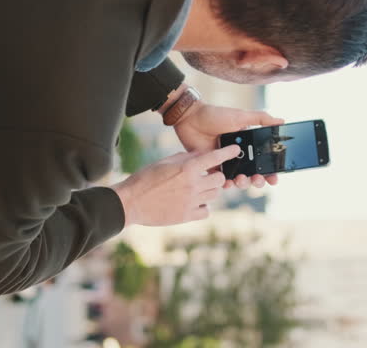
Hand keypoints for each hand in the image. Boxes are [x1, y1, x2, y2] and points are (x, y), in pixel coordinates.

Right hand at [112, 145, 240, 226]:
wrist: (132, 202)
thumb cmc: (145, 178)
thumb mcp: (165, 162)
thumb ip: (185, 158)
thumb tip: (201, 155)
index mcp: (186, 168)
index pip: (214, 158)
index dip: (227, 152)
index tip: (235, 150)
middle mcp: (192, 185)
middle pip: (219, 179)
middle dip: (216, 176)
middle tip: (207, 176)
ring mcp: (191, 201)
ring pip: (214, 195)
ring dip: (209, 190)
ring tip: (197, 189)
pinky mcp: (186, 216)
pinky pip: (206, 211)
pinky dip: (203, 207)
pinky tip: (194, 203)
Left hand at [173, 101, 283, 189]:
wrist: (191, 118)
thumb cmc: (216, 115)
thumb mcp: (240, 117)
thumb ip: (261, 119)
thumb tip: (282, 121)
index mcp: (248, 144)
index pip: (263, 161)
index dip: (271, 171)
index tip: (274, 178)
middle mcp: (238, 154)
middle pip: (253, 173)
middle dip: (258, 180)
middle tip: (257, 179)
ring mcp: (226, 162)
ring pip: (239, 179)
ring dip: (243, 183)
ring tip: (241, 179)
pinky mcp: (212, 166)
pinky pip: (220, 181)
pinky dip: (225, 184)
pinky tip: (227, 183)